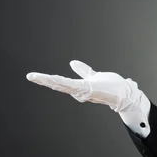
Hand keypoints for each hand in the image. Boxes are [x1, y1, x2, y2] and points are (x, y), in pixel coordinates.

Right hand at [26, 60, 144, 112]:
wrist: (125, 93)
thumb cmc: (111, 87)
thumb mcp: (93, 76)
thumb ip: (83, 71)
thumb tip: (72, 62)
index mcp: (79, 87)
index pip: (61, 82)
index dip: (48, 79)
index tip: (34, 76)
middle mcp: (79, 91)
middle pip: (59, 84)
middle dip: (44, 80)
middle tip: (31, 76)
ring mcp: (82, 91)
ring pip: (62, 85)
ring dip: (49, 81)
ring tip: (35, 77)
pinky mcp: (88, 90)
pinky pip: (72, 85)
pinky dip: (62, 82)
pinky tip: (53, 79)